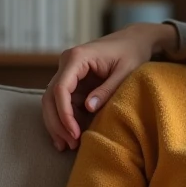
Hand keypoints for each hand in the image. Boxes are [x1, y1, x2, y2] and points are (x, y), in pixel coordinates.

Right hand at [43, 22, 177, 150]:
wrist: (135, 40)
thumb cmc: (133, 53)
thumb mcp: (126, 72)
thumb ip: (107, 89)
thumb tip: (88, 108)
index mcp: (78, 58)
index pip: (60, 88)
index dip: (64, 113)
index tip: (73, 133)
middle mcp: (67, 63)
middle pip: (50, 97)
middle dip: (58, 123)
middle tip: (69, 145)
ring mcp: (68, 72)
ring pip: (52, 102)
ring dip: (58, 124)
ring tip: (67, 146)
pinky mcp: (73, 81)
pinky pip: (64, 102)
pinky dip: (66, 119)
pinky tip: (70, 137)